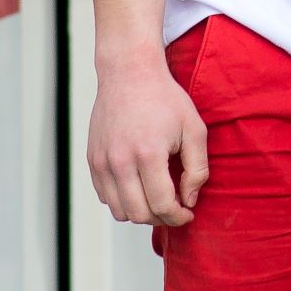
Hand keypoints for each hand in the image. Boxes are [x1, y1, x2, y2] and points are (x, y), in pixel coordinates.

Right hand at [85, 49, 208, 226]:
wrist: (128, 72)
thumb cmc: (164, 98)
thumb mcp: (194, 129)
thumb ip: (198, 170)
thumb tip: (189, 200)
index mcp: (148, 154)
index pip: (162, 205)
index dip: (179, 217)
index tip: (187, 213)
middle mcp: (120, 160)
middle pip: (139, 214)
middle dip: (161, 218)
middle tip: (173, 207)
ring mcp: (102, 161)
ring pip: (119, 211)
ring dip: (140, 212)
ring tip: (155, 198)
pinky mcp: (92, 158)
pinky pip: (104, 196)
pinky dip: (122, 200)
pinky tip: (138, 186)